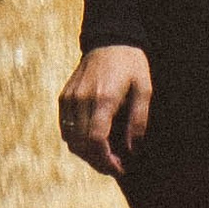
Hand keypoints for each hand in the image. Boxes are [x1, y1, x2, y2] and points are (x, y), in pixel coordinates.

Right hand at [58, 45, 151, 176]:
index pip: (96, 141)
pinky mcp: (64, 96)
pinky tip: (91, 141)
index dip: (106, 161)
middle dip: (98, 162)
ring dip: (86, 154)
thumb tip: (132, 150)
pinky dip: (76, 140)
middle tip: (115, 166)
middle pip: (82, 145)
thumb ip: (138, 120)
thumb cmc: (131, 64)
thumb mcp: (144, 88)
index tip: (119, 169)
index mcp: (103, 98)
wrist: (110, 38)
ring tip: (104, 156)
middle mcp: (82, 99)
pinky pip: (65, 128)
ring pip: (71, 140)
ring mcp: (70, 98)